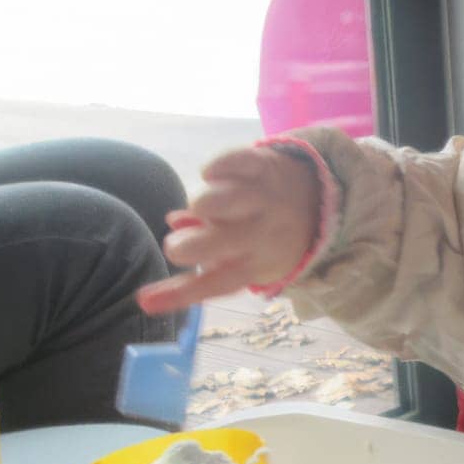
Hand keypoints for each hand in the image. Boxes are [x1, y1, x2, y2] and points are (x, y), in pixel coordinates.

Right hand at [135, 147, 319, 313]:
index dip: (180, 294)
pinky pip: (240, 163)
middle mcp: (262, 233)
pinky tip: (210, 174)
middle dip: (192, 247)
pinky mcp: (263, 166)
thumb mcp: (245, 255)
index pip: (216, 283)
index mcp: (256, 262)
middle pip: (221, 243)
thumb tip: (172, 228)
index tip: (143, 301)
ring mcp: (263, 198)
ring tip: (202, 209)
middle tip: (177, 247)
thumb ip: (206, 251)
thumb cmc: (266, 235)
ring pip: (227, 202)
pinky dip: (220, 167)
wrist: (320, 199)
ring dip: (204, 206)